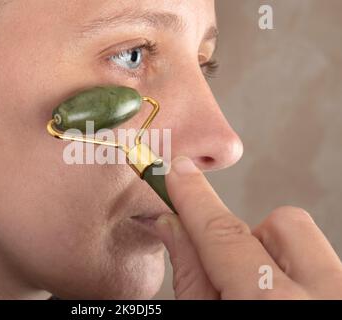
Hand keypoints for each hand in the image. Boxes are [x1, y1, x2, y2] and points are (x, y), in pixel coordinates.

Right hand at [155, 156, 341, 298]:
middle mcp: (325, 295)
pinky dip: (297, 276)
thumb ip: (190, 276)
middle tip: (232, 271)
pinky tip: (283, 300)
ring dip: (274, 259)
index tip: (178, 171)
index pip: (224, 234)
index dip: (195, 198)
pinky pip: (323, 265)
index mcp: (272, 304)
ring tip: (259, 294)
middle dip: (251, 235)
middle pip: (285, 223)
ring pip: (307, 243)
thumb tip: (172, 224)